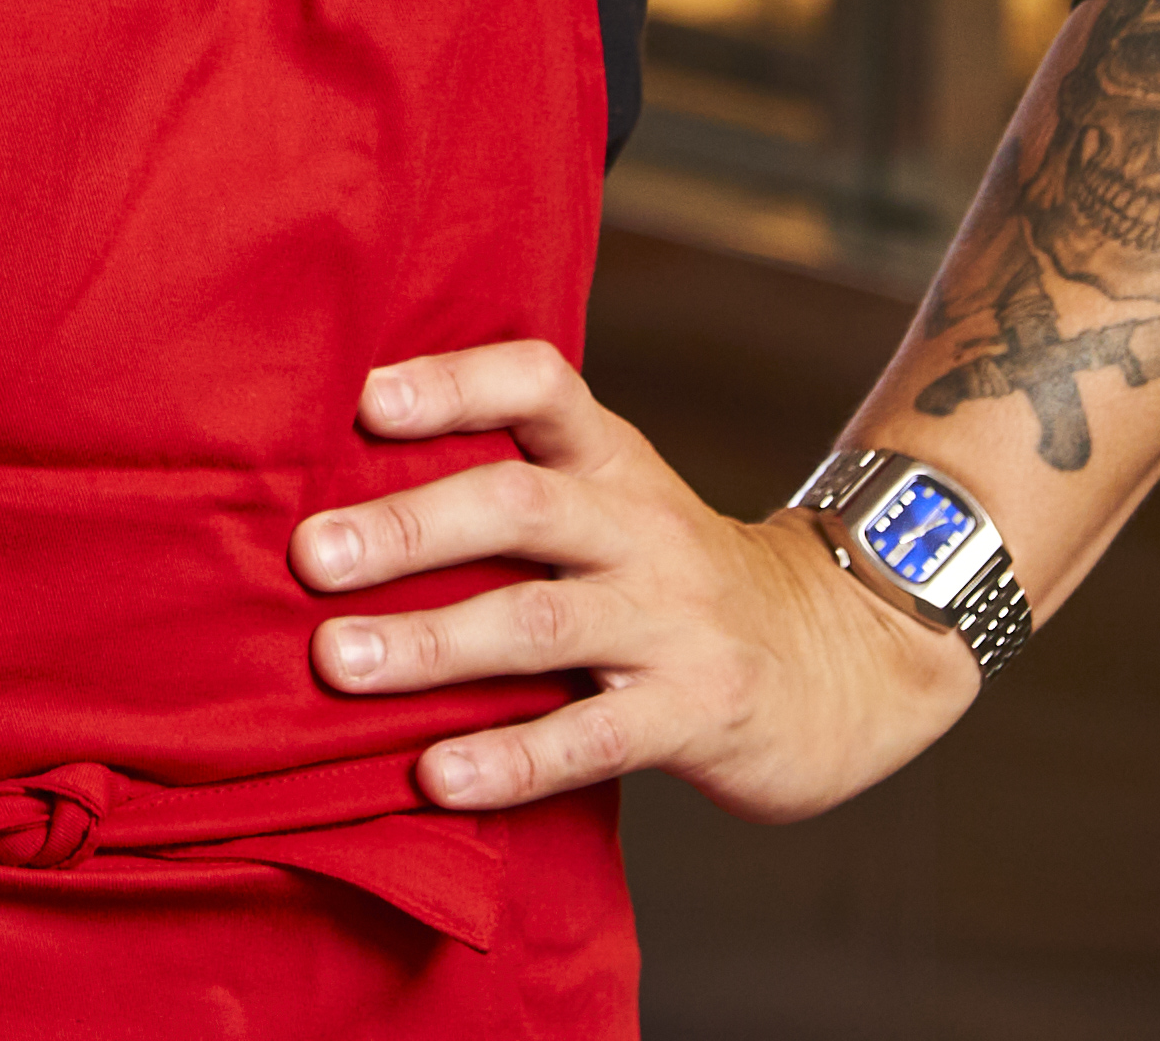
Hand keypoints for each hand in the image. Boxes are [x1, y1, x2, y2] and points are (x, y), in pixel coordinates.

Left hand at [294, 337, 983, 820]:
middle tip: (309, 553)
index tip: (364, 398)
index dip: (454, 383)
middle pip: (523, 506)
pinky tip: (436, 777)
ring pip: (544, 623)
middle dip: (410, 527)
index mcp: (613, 461)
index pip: (539, 385)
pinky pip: (594, 737)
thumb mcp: (616, 504)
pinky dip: (511, 758)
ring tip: (339, 660)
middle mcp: (641, 527)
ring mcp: (675, 621)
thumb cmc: (679, 580)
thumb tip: (338, 491)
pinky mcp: (698, 713)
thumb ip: (515, 490)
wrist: (849, 656)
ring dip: (434, 642)